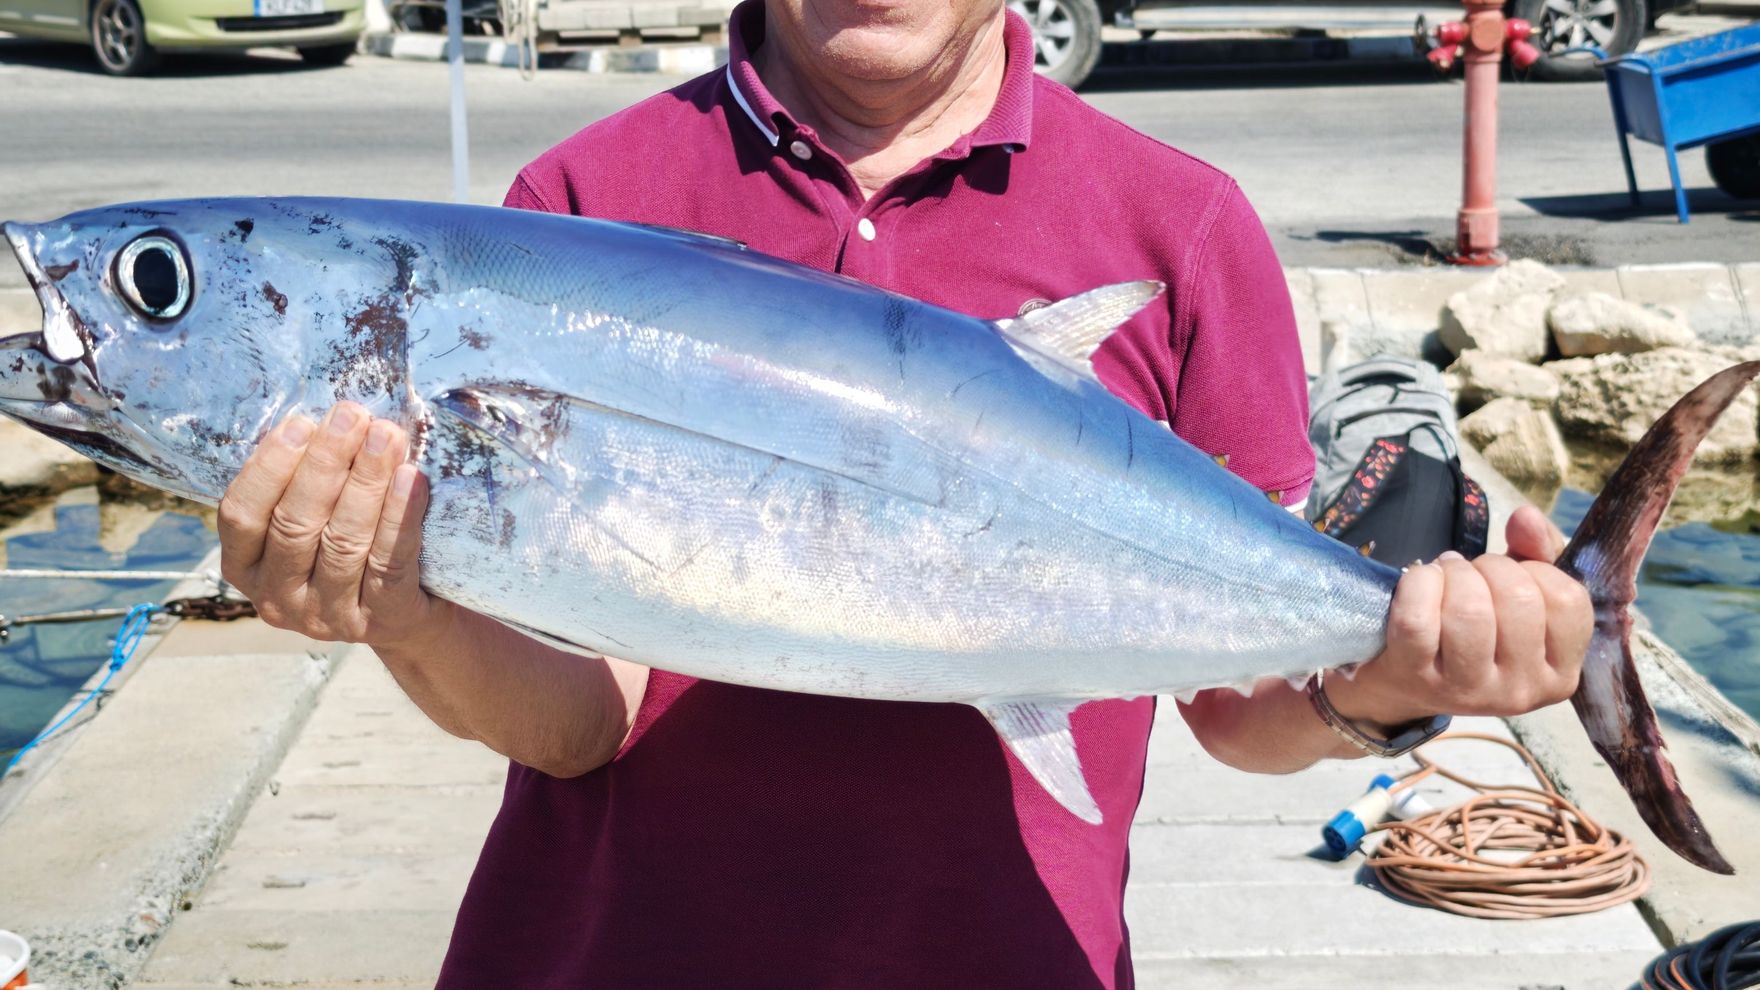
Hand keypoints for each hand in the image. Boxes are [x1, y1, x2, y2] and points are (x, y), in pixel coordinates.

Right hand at [218, 402, 444, 647]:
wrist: (409, 614)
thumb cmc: (352, 548)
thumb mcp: (314, 521)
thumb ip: (307, 481)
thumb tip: (327, 416)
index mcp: (246, 567)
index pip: (241, 515)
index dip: (269, 467)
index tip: (301, 423)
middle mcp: (279, 598)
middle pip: (295, 525)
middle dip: (325, 464)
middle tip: (351, 417)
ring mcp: (328, 616)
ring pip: (343, 541)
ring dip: (366, 482)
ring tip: (385, 436)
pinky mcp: (380, 621)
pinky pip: (390, 563)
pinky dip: (400, 516)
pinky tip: (411, 478)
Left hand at [1325, 505, 1591, 727]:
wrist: (1405, 679)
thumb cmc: (1474, 630)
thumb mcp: (1518, 594)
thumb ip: (1537, 551)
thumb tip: (1526, 517)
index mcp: (1560, 672)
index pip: (1567, 600)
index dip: (1535, 570)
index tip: (1511, 574)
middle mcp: (1522, 691)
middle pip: (1518, 600)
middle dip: (1489, 567)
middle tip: (1470, 573)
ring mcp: (1468, 692)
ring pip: (1470, 610)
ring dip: (1454, 574)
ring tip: (1445, 576)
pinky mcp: (1416, 680)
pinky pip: (1418, 619)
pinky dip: (1417, 585)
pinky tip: (1418, 584)